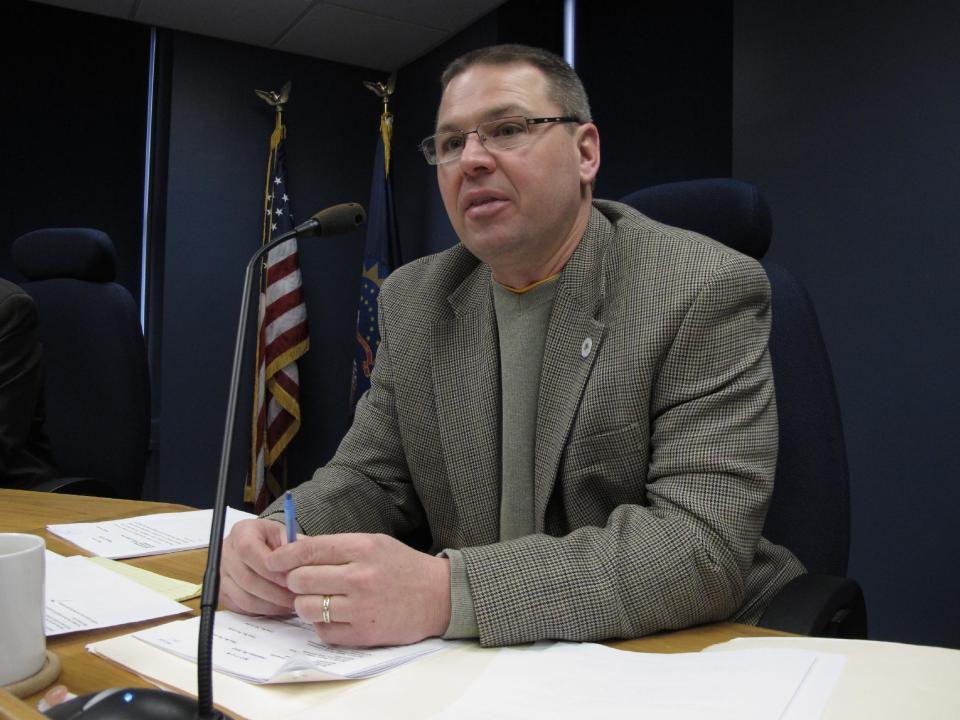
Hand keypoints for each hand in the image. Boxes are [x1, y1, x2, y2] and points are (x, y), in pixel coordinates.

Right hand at [219, 518, 295, 614]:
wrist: (262, 545)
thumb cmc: (274, 539)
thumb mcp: (286, 534)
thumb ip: (293, 546)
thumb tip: (301, 565)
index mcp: (241, 532)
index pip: (248, 550)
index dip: (270, 569)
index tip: (291, 578)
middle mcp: (226, 552)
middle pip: (247, 578)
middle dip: (275, 591)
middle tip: (296, 596)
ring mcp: (222, 574)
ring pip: (245, 597)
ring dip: (271, 604)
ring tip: (291, 603)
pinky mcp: (222, 593)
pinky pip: (242, 608)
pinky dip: (263, 610)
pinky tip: (280, 606)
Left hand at [265, 533, 450, 646]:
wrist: (438, 596)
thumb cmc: (403, 567)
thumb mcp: (374, 544)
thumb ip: (336, 546)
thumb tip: (294, 548)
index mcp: (363, 548)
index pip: (308, 550)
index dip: (284, 556)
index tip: (274, 560)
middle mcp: (360, 577)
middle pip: (300, 579)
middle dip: (295, 581)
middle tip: (303, 582)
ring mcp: (361, 608)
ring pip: (306, 607)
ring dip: (306, 604)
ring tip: (320, 599)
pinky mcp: (363, 634)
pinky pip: (323, 631)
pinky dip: (323, 624)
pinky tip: (336, 615)